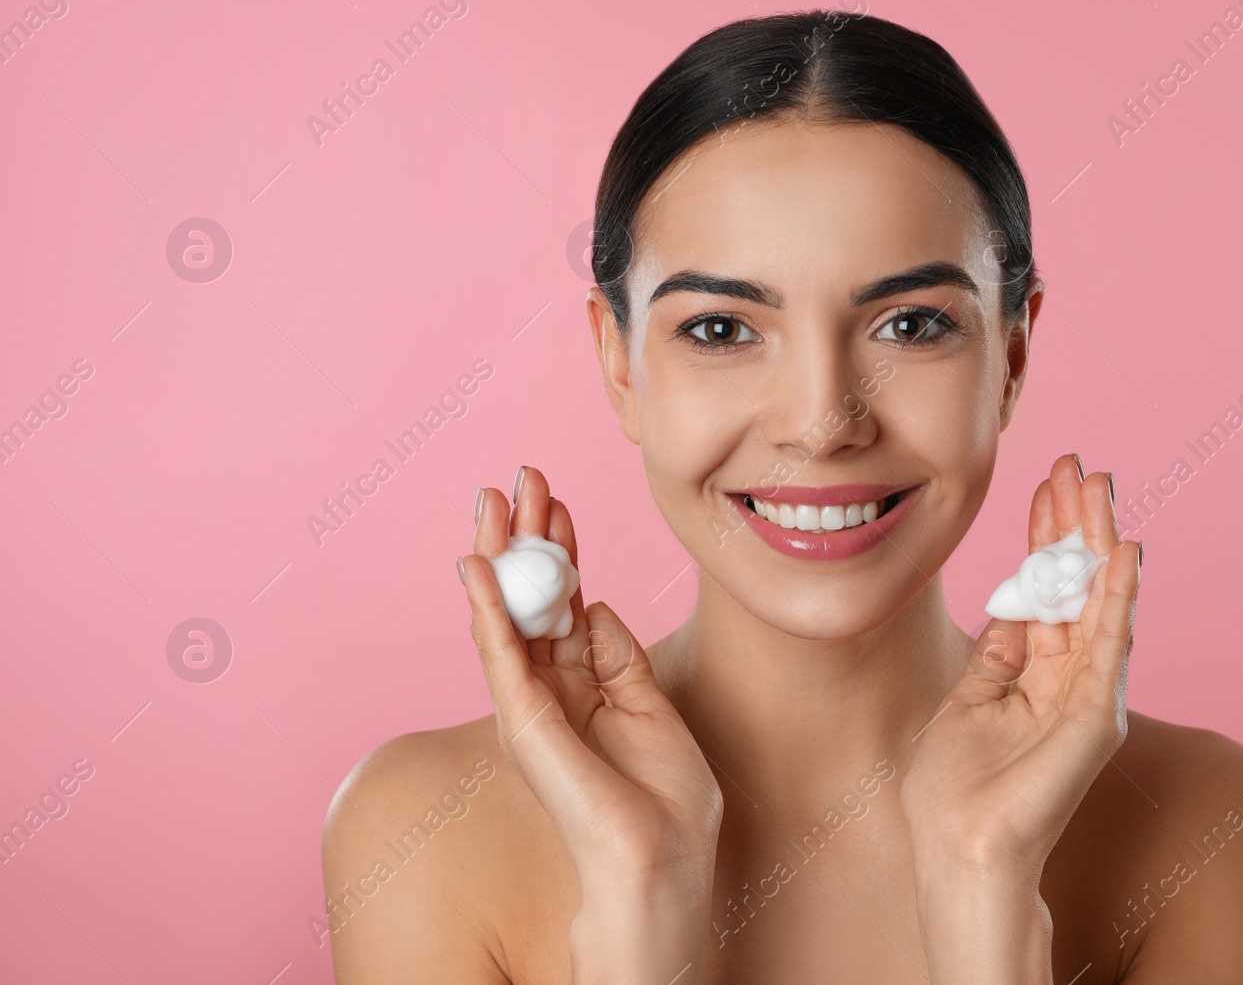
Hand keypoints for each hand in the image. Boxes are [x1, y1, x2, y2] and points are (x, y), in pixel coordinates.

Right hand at [457, 466, 722, 980]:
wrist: (661, 864)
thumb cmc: (667, 803)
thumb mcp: (652, 707)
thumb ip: (618, 657)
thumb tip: (591, 606)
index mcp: (583, 686)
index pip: (563, 602)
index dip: (561, 549)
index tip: (557, 497)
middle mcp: (549, 692)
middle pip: (528, 599)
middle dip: (522, 536)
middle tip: (519, 477)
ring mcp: (532, 706)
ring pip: (503, 615)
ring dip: (496, 553)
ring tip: (491, 497)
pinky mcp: (524, 722)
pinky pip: (498, 655)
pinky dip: (484, 607)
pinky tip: (475, 563)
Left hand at [899, 454, 1139, 981]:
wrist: (957, 851)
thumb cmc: (954, 792)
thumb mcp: (967, 701)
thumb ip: (998, 654)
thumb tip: (1011, 606)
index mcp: (1036, 676)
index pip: (1048, 589)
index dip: (1046, 536)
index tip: (1047, 482)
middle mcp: (1071, 681)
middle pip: (1079, 586)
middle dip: (1077, 524)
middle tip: (1080, 465)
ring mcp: (1089, 698)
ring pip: (1100, 602)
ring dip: (1099, 541)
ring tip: (1101, 486)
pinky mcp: (1097, 718)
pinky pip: (1110, 644)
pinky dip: (1119, 595)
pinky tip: (1123, 549)